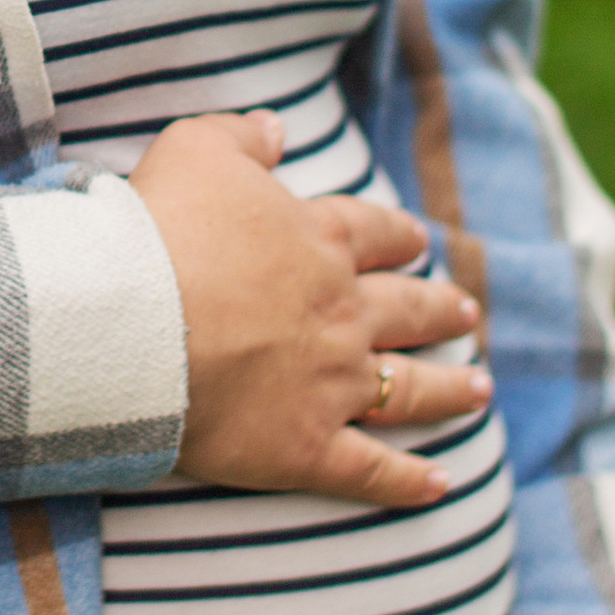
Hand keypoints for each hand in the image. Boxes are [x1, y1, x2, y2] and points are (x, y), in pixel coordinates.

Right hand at [131, 109, 488, 509]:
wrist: (135, 322)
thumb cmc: (160, 230)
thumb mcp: (194, 150)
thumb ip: (241, 136)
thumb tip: (276, 129)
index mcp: (319, 240)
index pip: (375, 234)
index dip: (399, 236)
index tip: (419, 241)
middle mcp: (342, 312)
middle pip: (408, 308)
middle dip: (440, 308)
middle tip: (467, 311)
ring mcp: (333, 383)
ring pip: (410, 387)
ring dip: (450, 388)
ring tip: (480, 389)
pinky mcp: (309, 447)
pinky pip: (372, 471)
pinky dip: (409, 482)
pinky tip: (441, 485)